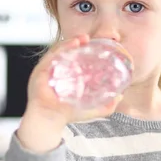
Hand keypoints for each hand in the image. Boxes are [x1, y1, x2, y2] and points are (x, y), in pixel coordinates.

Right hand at [18, 35, 122, 152]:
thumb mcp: (92, 108)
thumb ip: (107, 104)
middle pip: (65, 52)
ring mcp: (47, 71)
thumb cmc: (67, 114)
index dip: (82, 49)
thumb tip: (121, 96)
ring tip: (82, 39)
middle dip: (76, 42)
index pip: (73, 57)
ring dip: (69, 43)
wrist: (51, 122)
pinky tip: (71, 45)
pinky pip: (49, 57)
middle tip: (88, 38)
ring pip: (57, 51)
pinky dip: (60, 50)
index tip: (94, 43)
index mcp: (65, 75)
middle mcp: (56, 70)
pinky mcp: (39, 73)